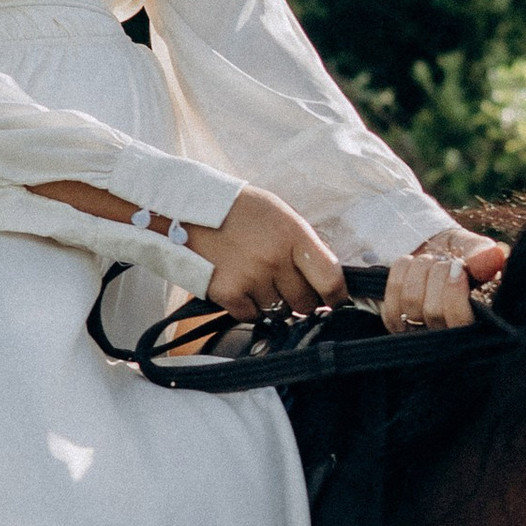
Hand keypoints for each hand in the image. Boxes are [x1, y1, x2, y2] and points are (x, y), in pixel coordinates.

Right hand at [191, 185, 342, 321]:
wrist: (187, 209)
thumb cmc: (240, 210)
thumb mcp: (279, 214)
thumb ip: (303, 245)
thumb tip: (325, 280)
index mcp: (293, 235)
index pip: (330, 278)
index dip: (338, 296)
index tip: (336, 302)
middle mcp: (274, 259)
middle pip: (306, 302)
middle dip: (304, 299)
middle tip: (291, 287)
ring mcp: (250, 278)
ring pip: (280, 312)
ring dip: (276, 304)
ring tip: (261, 282)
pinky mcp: (227, 294)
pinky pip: (252, 317)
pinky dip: (251, 308)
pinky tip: (243, 288)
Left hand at [379, 226, 505, 333]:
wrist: (433, 252)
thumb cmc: (460, 255)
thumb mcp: (474, 249)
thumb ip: (484, 254)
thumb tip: (497, 254)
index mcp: (476, 322)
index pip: (460, 323)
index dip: (455, 295)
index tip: (458, 267)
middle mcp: (448, 335)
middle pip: (434, 311)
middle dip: (436, 272)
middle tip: (443, 261)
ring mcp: (421, 333)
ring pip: (410, 301)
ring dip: (418, 269)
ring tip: (429, 261)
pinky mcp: (397, 324)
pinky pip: (391, 297)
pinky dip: (400, 272)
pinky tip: (412, 265)